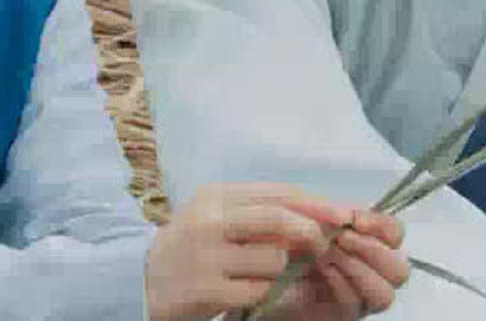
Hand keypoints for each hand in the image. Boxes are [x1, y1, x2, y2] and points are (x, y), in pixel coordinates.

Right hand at [143, 183, 406, 320]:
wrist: (141, 280)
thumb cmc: (191, 246)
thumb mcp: (217, 217)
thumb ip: (258, 212)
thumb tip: (317, 216)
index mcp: (215, 196)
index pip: (277, 192)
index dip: (315, 203)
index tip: (344, 214)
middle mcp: (209, 220)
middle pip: (278, 218)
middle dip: (310, 232)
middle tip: (322, 247)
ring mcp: (206, 255)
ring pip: (273, 258)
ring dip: (280, 270)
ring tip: (261, 274)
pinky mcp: (206, 289)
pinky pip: (258, 290)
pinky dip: (263, 293)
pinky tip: (247, 292)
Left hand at [269, 208, 407, 320]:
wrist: (255, 270)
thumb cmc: (283, 239)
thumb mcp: (304, 216)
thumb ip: (327, 212)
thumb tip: (344, 213)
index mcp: (367, 241)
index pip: (395, 234)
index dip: (382, 226)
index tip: (354, 220)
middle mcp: (371, 271)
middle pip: (400, 269)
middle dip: (371, 251)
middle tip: (339, 240)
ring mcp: (360, 297)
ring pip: (385, 293)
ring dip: (357, 270)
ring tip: (326, 257)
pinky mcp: (344, 315)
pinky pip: (356, 306)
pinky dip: (340, 287)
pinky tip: (319, 273)